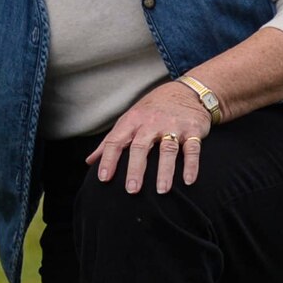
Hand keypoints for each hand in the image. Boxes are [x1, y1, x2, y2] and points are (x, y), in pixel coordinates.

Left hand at [85, 83, 209, 193]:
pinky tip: (188, 181)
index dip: (108, 159)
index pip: (116, 141)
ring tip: (162, 191)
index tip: (103, 178)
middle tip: (131, 190)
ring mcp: (173, 126)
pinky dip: (191, 165)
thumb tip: (89, 161)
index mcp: (132, 121)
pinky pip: (193, 148)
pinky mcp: (193, 130)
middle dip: (135, 169)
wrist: (186, 91)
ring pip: (168, 149)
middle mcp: (151, 123)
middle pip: (141, 147)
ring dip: (165, 171)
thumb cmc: (151, 110)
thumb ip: (110, 141)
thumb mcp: (129, 120)